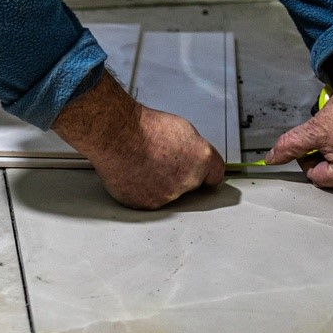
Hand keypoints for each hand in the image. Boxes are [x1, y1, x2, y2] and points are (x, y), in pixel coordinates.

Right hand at [53, 73, 224, 209]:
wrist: (117, 136)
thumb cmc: (142, 128)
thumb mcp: (180, 128)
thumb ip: (191, 147)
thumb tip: (189, 154)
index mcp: (201, 159)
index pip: (215, 175)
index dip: (206, 173)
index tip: (202, 174)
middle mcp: (188, 180)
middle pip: (190, 185)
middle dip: (178, 176)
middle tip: (160, 162)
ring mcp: (167, 195)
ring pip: (167, 194)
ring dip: (158, 184)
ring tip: (141, 165)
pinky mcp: (147, 204)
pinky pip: (147, 200)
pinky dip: (140, 191)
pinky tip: (133, 174)